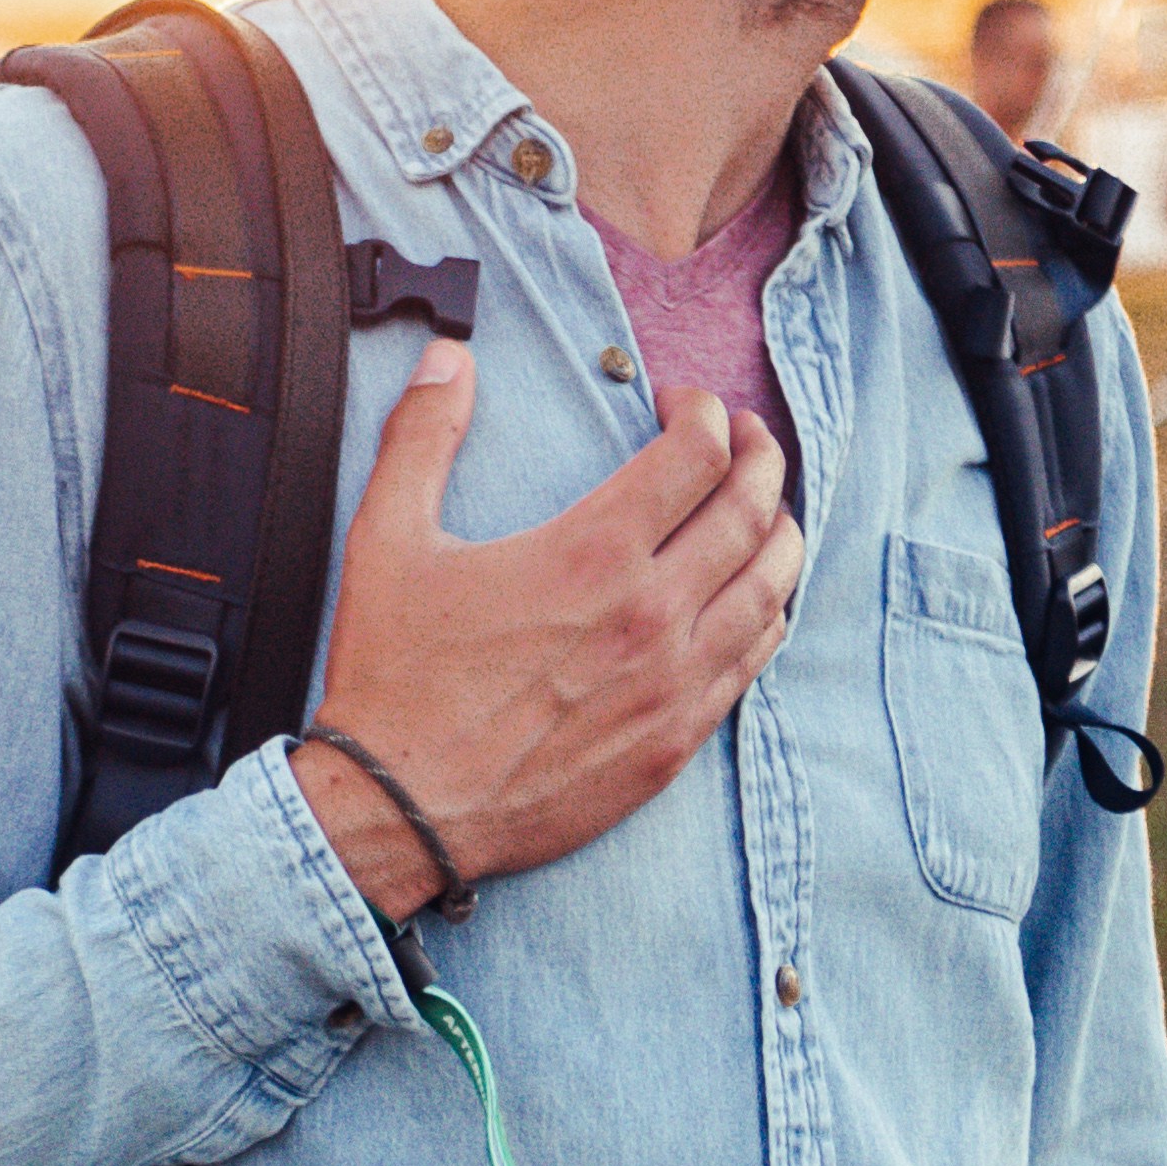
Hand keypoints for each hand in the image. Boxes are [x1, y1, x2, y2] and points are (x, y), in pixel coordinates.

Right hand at [290, 340, 802, 920]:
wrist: (400, 808)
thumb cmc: (393, 677)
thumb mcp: (387, 540)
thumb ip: (422, 436)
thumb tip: (449, 357)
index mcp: (593, 552)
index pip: (698, 453)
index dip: (702, 413)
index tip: (681, 407)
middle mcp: (652, 612)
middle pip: (754, 510)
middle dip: (761, 456)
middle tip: (746, 440)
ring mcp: (673, 681)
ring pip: (771, 585)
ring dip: (779, 531)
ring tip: (764, 509)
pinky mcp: (675, 739)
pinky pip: (754, 659)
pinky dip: (765, 610)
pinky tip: (750, 596)